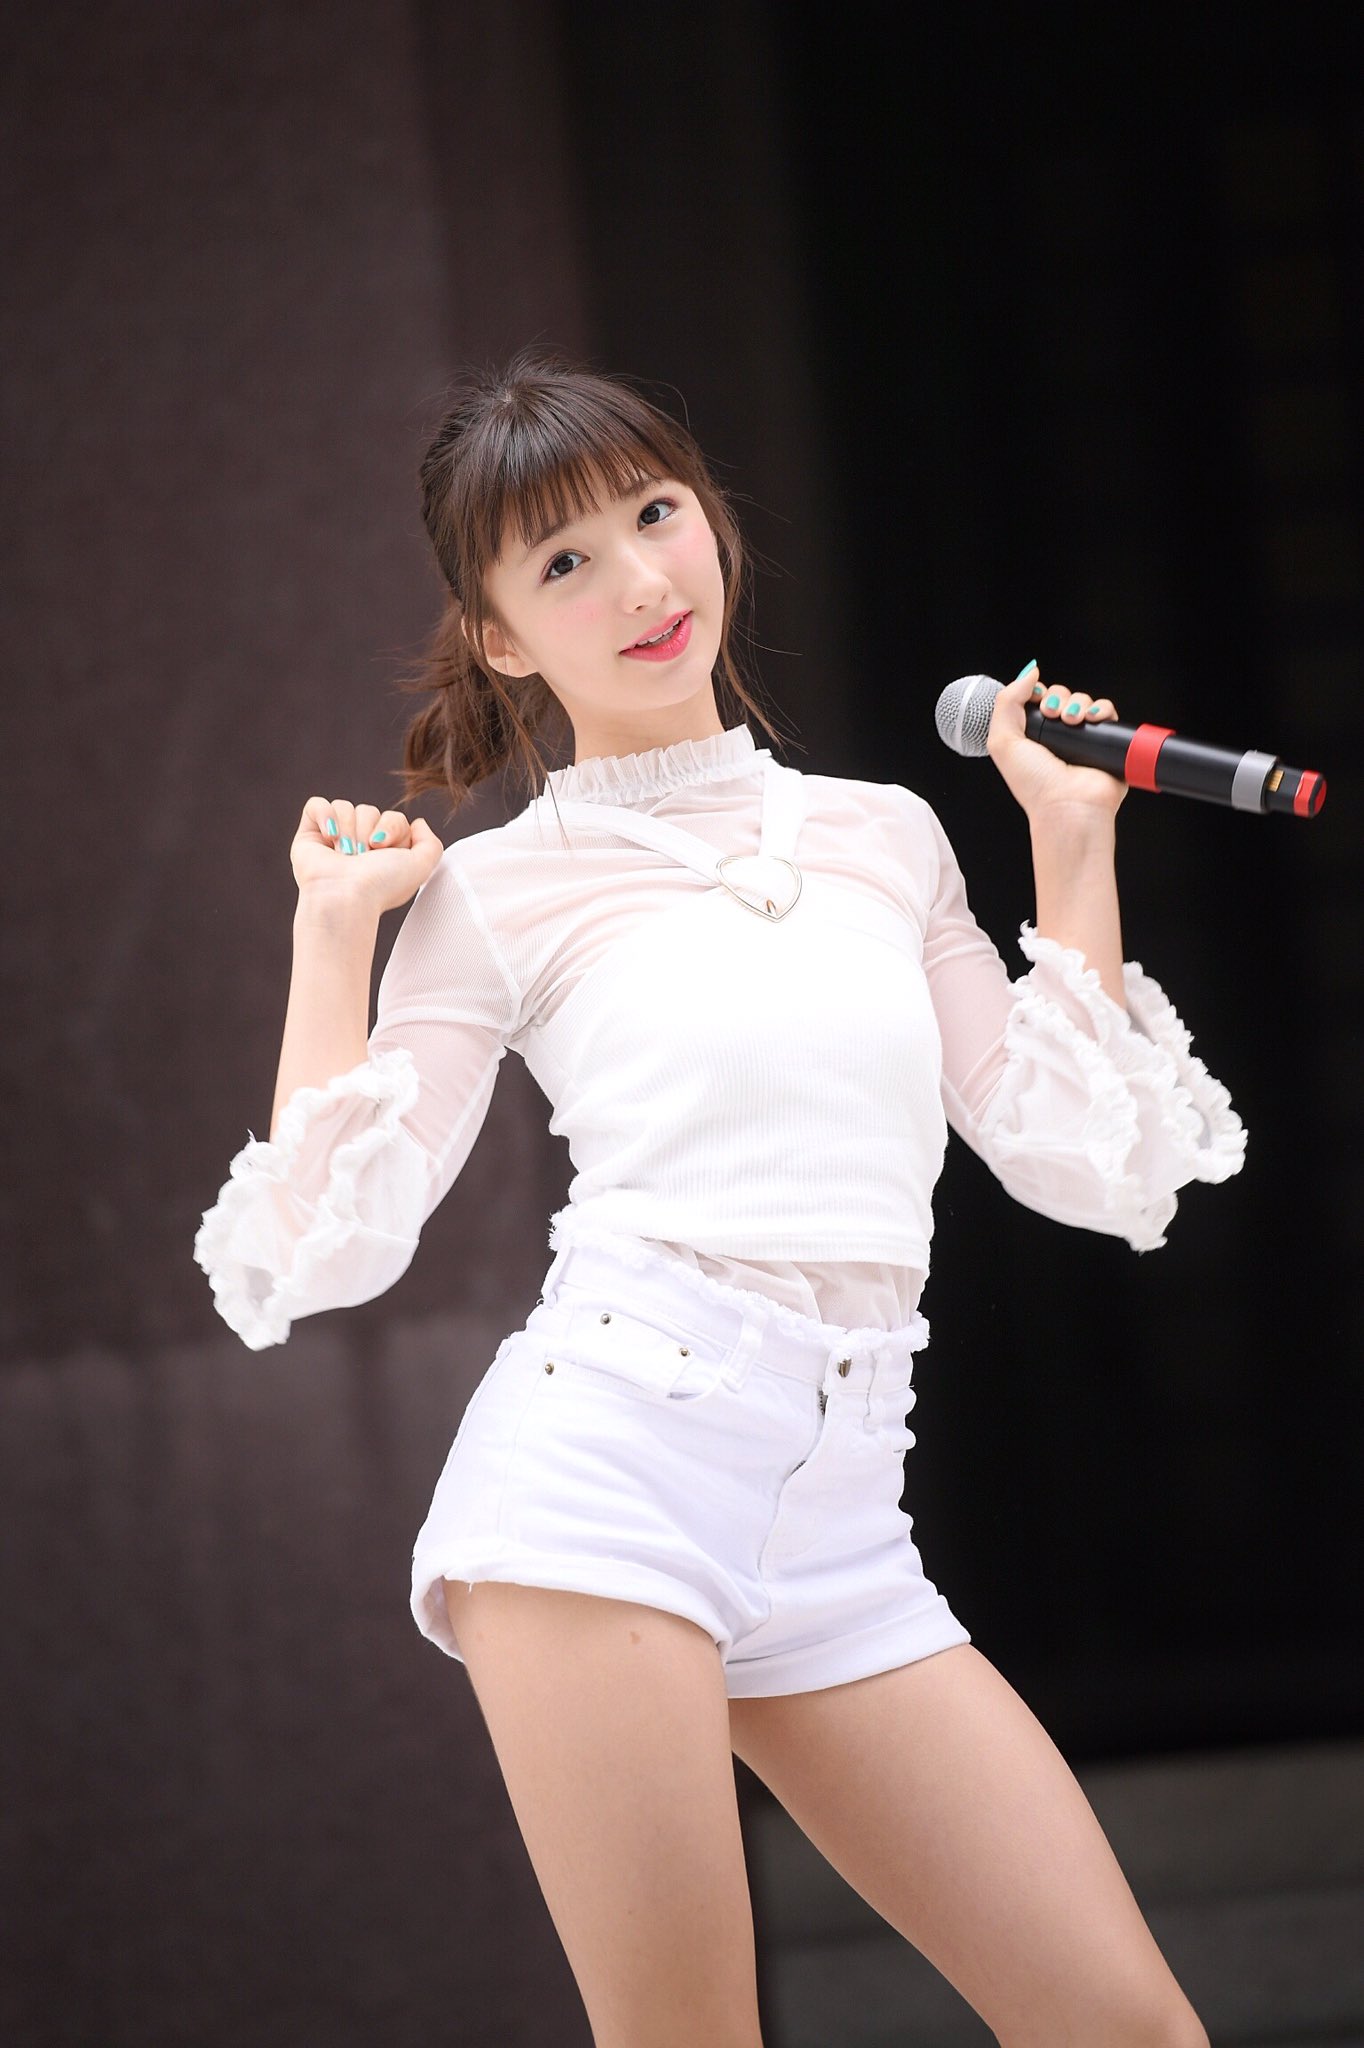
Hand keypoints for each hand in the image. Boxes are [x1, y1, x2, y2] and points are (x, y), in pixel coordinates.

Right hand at [290, 796, 443, 914]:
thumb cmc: (381, 886)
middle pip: (369, 810)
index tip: (384, 852)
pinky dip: (324, 816)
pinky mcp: (309, 834)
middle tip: (362, 857)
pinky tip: (329, 837)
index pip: (393, 817)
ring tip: (345, 855)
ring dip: (349, 831)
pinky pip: (317, 804)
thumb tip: (418, 822)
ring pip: (345, 807)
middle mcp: (358, 843)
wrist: (347, 897)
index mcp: (382, 851)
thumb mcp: (421, 866)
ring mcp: (332, 838)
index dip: (392, 828)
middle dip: (368, 831)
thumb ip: (431, 844)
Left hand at [986, 663, 1127, 822]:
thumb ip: (1007, 702)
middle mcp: (1057, 738)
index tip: (1036, 701)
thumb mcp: (1002, 741)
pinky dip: (1101, 708)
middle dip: (1056, 698)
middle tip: (1053, 715)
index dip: (1036, 693)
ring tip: (1073, 721)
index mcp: (1031, 737)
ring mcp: (1082, 739)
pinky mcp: (1106, 742)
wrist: (1068, 806)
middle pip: (1060, 696)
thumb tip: (1029, 673)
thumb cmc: (1035, 784)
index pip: (1036, 700)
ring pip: (1083, 700)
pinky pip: (1106, 711)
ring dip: (1077, 703)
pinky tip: (1092, 719)